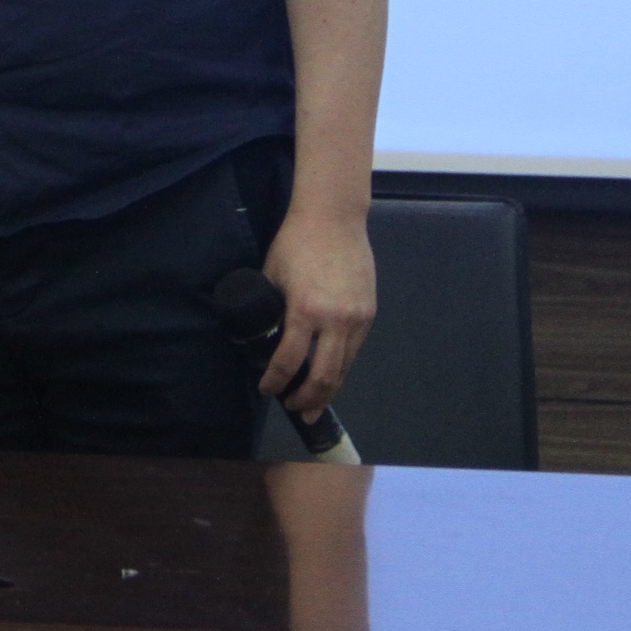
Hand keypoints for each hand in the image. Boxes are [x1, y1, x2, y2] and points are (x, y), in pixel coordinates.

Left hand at [261, 203, 376, 419]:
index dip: (275, 381)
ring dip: (329, 390)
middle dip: (308, 399)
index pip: (288, 360)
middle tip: (296, 410)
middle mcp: (335, 321)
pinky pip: (354, 350)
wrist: (334, 220)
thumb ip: (270, 306)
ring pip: (344, 368)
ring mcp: (357, 319)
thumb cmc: (295, 243)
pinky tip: (331, 375)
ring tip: (315, 404)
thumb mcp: (272, 275)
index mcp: (305, 311)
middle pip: (324, 376)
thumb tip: (261, 332)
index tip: (267, 390)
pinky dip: (341, 367)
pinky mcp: (369, 314)